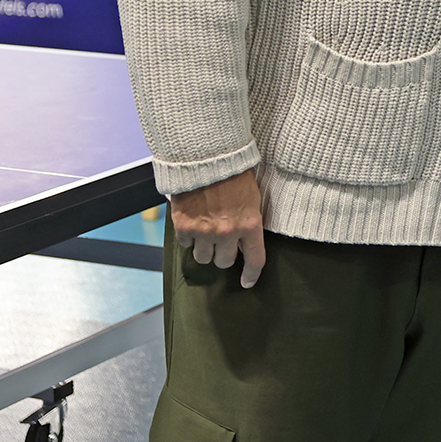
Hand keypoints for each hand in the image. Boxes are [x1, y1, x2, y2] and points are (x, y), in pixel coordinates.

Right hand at [169, 168, 266, 287]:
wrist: (207, 159)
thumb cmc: (233, 175)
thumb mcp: (252, 199)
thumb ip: (249, 223)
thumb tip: (244, 243)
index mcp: (250, 224)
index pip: (255, 259)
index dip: (251, 275)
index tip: (247, 282)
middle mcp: (228, 232)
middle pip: (224, 262)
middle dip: (223, 254)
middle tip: (221, 240)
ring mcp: (205, 231)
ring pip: (203, 258)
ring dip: (205, 248)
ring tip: (206, 231)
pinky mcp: (185, 227)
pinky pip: (186, 244)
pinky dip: (188, 237)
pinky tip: (193, 220)